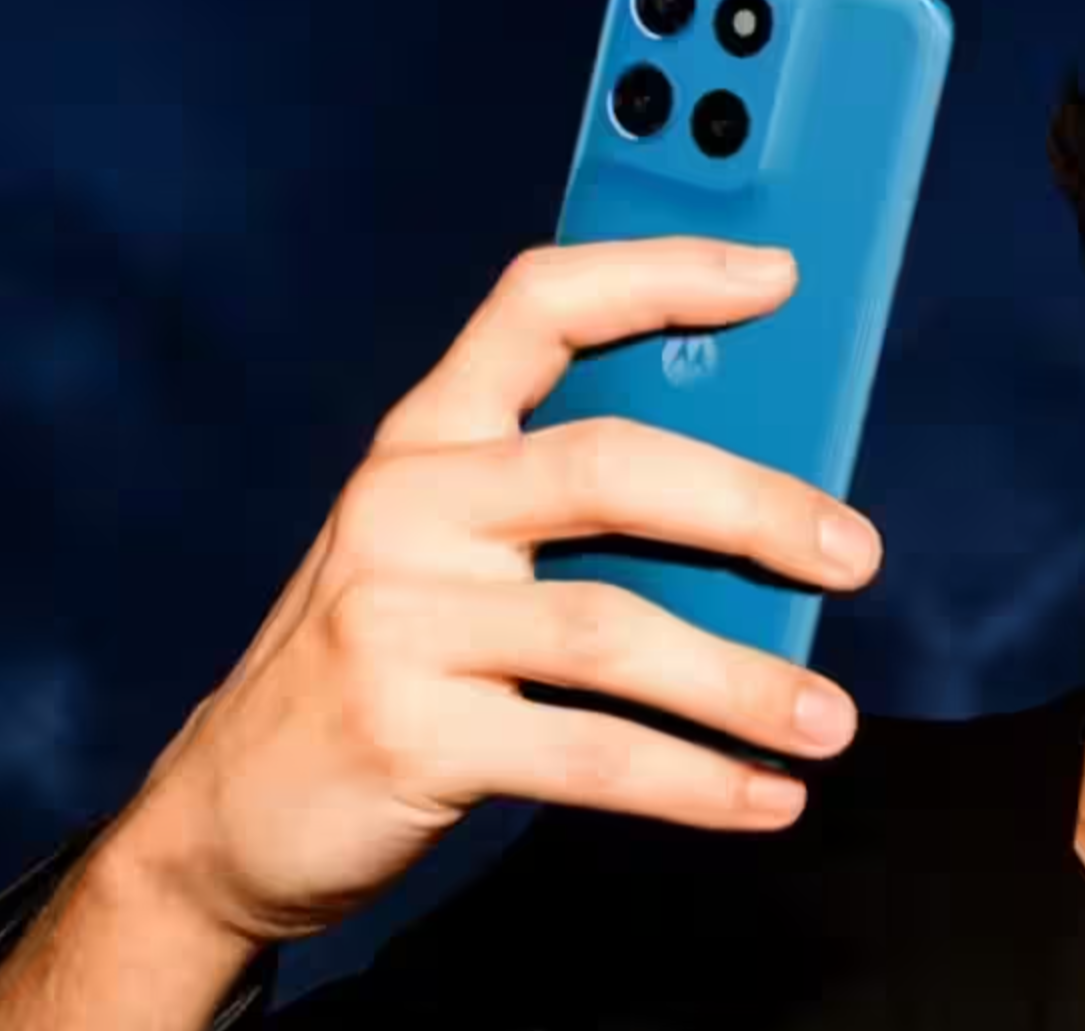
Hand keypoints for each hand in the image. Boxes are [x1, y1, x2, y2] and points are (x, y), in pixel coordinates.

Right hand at [102, 237, 880, 947]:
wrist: (230, 812)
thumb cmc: (387, 661)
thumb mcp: (452, 553)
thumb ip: (570, 511)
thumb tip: (765, 511)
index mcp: (427, 438)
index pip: (539, 305)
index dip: (661, 272)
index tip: (777, 275)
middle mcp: (407, 504)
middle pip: (609, 467)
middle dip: (754, 505)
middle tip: (853, 554)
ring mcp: (401, 617)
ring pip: (615, 629)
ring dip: (742, 684)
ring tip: (832, 723)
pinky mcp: (409, 730)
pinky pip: (592, 753)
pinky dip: (696, 782)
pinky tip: (766, 798)